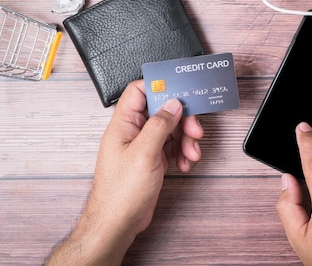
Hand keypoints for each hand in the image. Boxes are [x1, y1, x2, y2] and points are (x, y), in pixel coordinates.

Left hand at [46, 80, 203, 264]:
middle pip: (162, 111)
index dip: (159, 86)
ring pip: (171, 130)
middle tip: (194, 130)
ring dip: (185, 139)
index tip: (181, 91)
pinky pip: (172, 147)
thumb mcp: (143, 154)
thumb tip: (173, 104)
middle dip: (182, 119)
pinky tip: (185, 163)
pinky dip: (183, 152)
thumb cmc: (120, 193)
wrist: (118, 224)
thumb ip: (160, 125)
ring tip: (191, 153)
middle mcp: (133, 132)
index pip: (139, 91)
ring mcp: (144, 146)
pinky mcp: (153, 160)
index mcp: (123, 124)